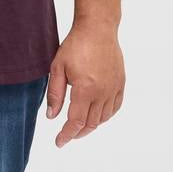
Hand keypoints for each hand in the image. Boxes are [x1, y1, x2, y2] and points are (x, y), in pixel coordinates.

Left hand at [45, 21, 125, 147]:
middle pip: (90, 124)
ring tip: (79, 126)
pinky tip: (97, 116)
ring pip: (103, 118)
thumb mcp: (58, 68)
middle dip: (77, 133)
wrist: (98, 29)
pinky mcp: (120, 83)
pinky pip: (115, 107)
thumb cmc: (75, 46)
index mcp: (85, 89)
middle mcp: (102, 92)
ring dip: (90, 126)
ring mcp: (114, 88)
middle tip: (67, 136)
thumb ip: (55, 94)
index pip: (76, 122)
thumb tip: (52, 117)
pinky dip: (105, 116)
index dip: (66, 135)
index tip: (59, 142)